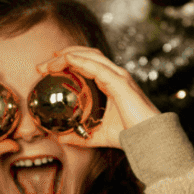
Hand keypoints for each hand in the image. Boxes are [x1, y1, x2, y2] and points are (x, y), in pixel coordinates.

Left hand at [37, 47, 160, 148]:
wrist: (149, 139)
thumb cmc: (130, 135)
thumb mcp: (98, 135)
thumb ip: (80, 136)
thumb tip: (60, 138)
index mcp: (112, 83)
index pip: (88, 63)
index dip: (69, 60)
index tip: (49, 68)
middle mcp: (116, 75)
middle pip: (87, 55)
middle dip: (64, 55)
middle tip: (43, 66)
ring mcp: (119, 77)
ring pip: (90, 56)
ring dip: (67, 55)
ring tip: (49, 63)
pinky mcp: (120, 82)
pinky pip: (96, 66)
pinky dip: (79, 60)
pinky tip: (66, 61)